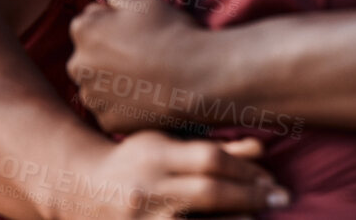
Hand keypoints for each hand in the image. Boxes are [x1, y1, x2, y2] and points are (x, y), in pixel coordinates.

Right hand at [44, 133, 286, 218]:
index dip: (246, 170)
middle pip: (207, 193)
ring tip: (255, 219)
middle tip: (280, 200)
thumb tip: (261, 149)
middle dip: (249, 197)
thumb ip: (214, 148)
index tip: (272, 181)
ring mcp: (137, 219)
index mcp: (155, 155)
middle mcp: (145, 189)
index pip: (210, 161)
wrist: (75, 188)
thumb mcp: (168, 143)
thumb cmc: (133, 161)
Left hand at [69, 0, 221, 136]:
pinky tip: (146, 96)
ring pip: (96, 85)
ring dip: (111, 82)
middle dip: (105, 55)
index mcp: (83, 30)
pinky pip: (110, 110)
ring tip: (145, 77)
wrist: (197, 76)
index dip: (112, 25)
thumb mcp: (147, 4)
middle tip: (141, 54)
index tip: (135, 31)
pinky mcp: (106, 120)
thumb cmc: (173, 33)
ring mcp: (90, 95)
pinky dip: (123, 105)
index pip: (88, 23)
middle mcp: (77, 64)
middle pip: (87, 56)